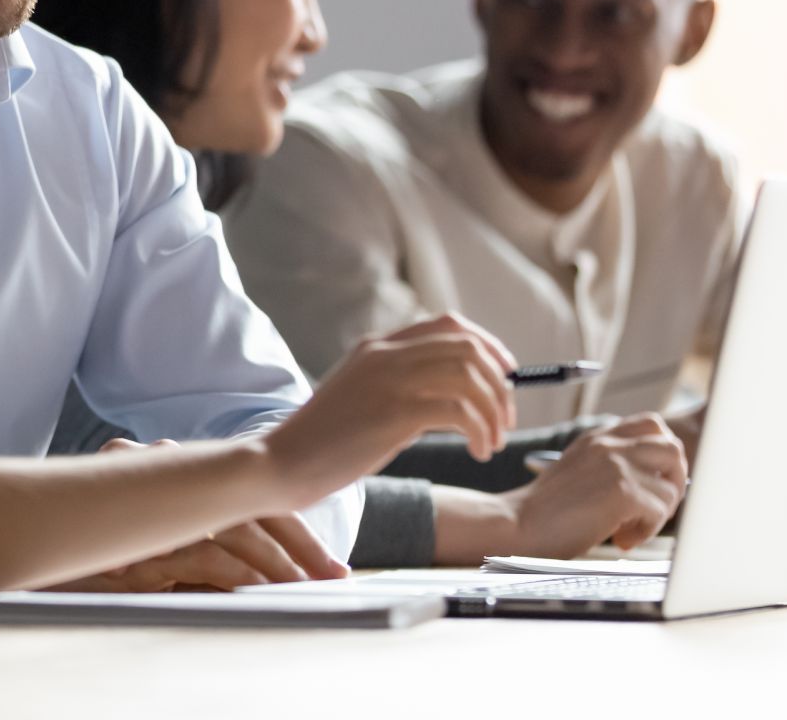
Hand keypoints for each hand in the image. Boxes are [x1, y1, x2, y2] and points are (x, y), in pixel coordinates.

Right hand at [46, 439, 346, 590]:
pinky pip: (206, 550)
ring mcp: (151, 499)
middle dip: (298, 542)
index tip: (323, 564)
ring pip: (235, 525)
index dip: (288, 524)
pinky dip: (241, 572)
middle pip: (249, 500)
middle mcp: (164, 473)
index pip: (241, 489)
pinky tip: (265, 592)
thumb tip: (247, 575)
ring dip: (279, 562)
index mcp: (170, 473)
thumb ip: (189, 551)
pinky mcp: (141, 535)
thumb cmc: (84, 560)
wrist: (19, 553)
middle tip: (334, 577)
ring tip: (309, 591)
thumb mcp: (148, 553)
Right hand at [265, 313, 519, 507]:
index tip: (505, 375)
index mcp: (376, 347)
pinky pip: (459, 411)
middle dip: (499, 384)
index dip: (488, 345)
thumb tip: (456, 397)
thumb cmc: (323, 442)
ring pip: (469, 375)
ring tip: (492, 442)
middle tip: (505, 420)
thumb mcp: (360, 397)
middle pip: (467, 347)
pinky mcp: (394, 413)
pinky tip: (477, 453)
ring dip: (494, 410)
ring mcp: (389, 381)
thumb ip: (397, 386)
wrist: (282, 462)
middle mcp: (385, 355)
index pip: (448, 325)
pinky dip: (479, 431)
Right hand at [504, 413, 688, 553]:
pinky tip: (620, 539)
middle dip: (674, 482)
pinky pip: (660, 511)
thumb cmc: (546, 511)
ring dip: (661, 512)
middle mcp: (609, 444)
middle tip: (652, 508)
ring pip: (672, 485)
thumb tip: (656, 484)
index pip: (652, 425)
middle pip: (672, 448)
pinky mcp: (622, 492)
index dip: (662, 456)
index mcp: (597, 438)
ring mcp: (617, 465)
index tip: (649, 484)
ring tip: (631, 528)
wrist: (517, 525)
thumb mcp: (579, 473)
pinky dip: (647, 531)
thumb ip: (610, 467)